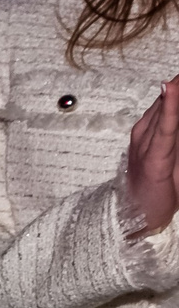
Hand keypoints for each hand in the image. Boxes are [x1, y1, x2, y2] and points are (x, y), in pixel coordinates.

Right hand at [125, 82, 178, 234]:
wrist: (133, 219)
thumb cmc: (155, 191)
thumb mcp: (171, 158)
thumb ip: (172, 135)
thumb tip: (174, 118)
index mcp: (148, 133)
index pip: (167, 102)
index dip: (177, 87)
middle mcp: (144, 134)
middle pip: (167, 101)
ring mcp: (146, 144)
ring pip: (166, 109)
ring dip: (177, 90)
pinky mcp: (153, 158)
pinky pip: (164, 128)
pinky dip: (169, 108)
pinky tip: (171, 89)